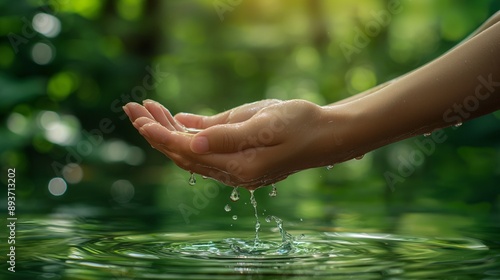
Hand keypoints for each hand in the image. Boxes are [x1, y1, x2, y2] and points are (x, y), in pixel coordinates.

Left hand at [123, 99, 337, 188]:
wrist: (326, 134)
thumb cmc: (300, 125)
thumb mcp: (265, 125)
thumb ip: (228, 135)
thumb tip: (191, 140)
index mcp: (238, 167)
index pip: (189, 152)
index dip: (162, 135)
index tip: (139, 119)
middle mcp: (232, 171)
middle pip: (184, 153)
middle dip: (156, 131)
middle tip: (132, 109)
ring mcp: (235, 165)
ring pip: (193, 150)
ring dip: (169, 130)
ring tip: (148, 108)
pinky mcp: (240, 156)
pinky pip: (207, 147)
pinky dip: (189, 133)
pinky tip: (176, 119)